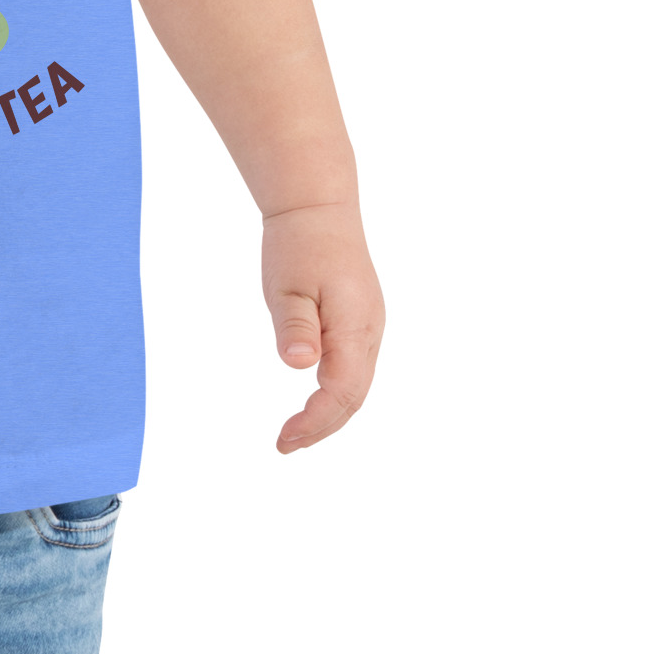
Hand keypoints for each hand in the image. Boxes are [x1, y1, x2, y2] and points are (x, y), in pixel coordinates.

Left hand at [262, 201, 383, 453]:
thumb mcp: (287, 286)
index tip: (283, 439)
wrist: (318, 207)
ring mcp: (369, 327)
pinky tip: (313, 402)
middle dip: (322, 427)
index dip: (315, 422)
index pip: (341, 392)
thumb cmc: (299, 244)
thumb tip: (300, 365)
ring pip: (357, 386)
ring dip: (330, 414)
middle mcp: (370, 332)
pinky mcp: (360, 321)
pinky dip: (336, 394)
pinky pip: (354, 369)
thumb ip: (295, 326)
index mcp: (355, 326)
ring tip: (295, 435)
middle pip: (354, 397)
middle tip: (284, 446)